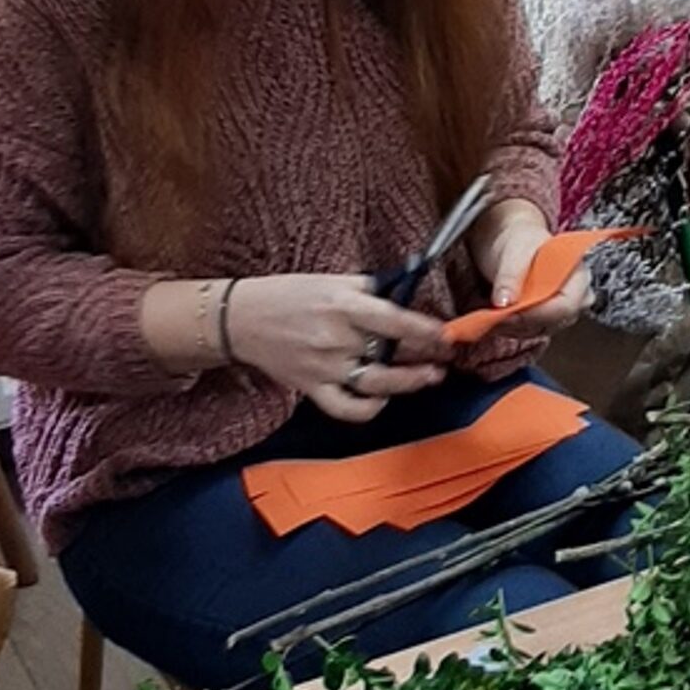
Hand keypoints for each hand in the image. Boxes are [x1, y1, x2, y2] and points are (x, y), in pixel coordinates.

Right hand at [226, 274, 448, 422]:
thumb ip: (370, 288)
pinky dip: (368, 408)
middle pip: (391, 353)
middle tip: (447, 354)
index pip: (395, 320)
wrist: (241, 319)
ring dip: (409, 383)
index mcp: (342, 306)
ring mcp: (323, 367)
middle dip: (426, 355)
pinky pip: (345, 408)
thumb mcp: (332, 280)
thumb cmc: (288, 294)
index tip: (447, 333)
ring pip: (376, 383)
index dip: (426, 330)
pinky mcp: (311, 388)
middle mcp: (336, 338)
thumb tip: (406, 288)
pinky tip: (383, 399)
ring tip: (431, 377)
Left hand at [473, 200, 590, 338]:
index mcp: (578, 276)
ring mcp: (559, 312)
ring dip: (510, 327)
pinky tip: (491, 318)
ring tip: (486, 316)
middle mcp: (575, 299)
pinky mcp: (543, 321)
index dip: (537, 314)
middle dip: (519, 322)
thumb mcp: (515, 251)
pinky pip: (527, 331)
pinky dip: (508, 328)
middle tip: (490, 316)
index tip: (508, 314)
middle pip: (552, 322)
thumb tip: (505, 302)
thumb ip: (511, 275)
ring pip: (537, 331)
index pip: (565, 306)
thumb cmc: (518, 240)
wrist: (510, 241)